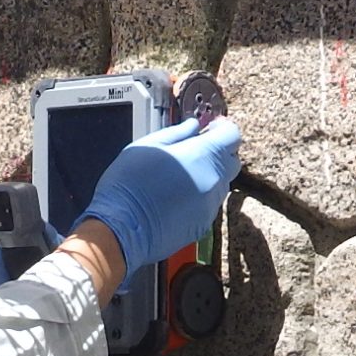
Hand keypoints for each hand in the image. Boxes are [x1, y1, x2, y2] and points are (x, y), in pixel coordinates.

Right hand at [78, 116, 240, 280]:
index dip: (221, 129)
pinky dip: (198, 198)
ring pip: (220, 185)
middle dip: (217, 153)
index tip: (208, 129)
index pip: (232, 135)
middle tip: (193, 152)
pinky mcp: (203, 225)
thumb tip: (193, 126)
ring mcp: (210, 205)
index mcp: (204, 155)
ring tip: (179, 178)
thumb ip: (177, 132)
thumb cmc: (130, 184)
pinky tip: (175, 199)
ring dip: (207, 177)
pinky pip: (209, 206)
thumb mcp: (149, 145)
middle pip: (231, 161)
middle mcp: (214, 180)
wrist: (123, 228)